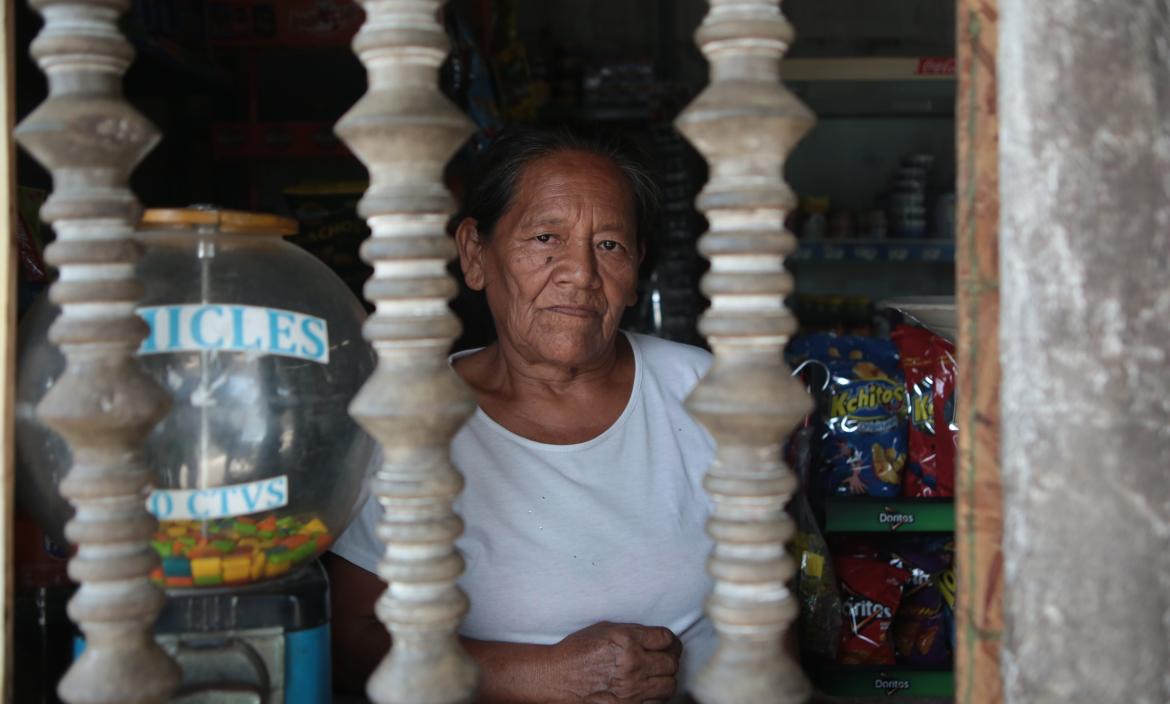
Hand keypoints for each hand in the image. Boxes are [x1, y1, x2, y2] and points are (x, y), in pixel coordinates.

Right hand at [550, 621, 681, 702]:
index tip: (668, 643)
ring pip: (669, 685)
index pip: (666, 638)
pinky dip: (657, 696)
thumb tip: (652, 638)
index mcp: (628, 640)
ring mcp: (632, 688)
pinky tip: (648, 690)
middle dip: (670, 659)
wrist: (557, 677)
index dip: (670, 640)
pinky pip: (656, 703)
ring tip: (658, 676)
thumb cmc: (577, 650)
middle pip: (671, 662)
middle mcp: (633, 664)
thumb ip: (631, 632)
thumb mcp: (604, 629)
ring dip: (666, 679)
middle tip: (665, 659)